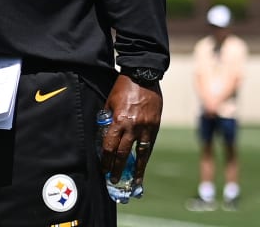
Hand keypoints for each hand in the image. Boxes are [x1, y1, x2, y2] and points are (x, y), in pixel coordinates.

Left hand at [99, 74, 162, 192]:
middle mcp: (132, 127)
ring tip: (133, 182)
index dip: (106, 158)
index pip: (110, 145)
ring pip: (140, 154)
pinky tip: (143, 165)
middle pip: (123, 153)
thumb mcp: (109, 102)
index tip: (103, 168)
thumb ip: (107, 118)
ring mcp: (146, 128)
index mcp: (118, 120)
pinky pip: (149, 145)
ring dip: (136, 169)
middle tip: (113, 179)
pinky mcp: (155, 127)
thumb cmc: (123, 88)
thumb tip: (104, 133)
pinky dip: (146, 157)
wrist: (144, 76)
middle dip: (117, 168)